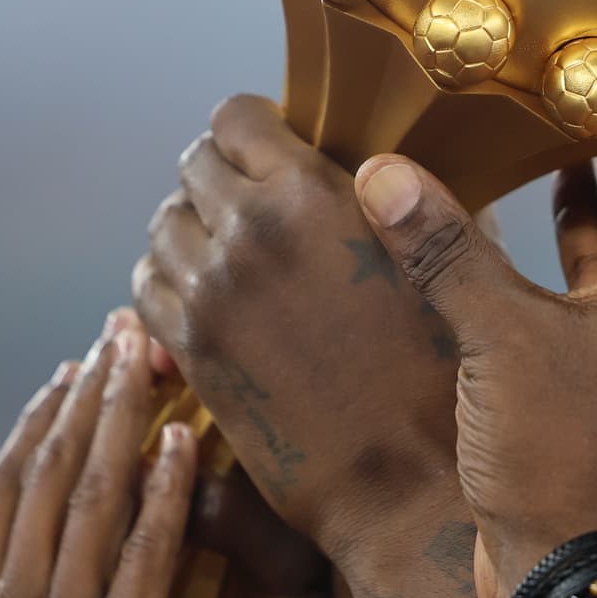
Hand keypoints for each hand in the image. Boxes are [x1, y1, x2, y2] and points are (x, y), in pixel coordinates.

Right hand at [0, 313, 197, 597]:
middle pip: (55, 476)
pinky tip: (186, 445)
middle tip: (118, 333)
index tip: (60, 379)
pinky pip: (147, 562)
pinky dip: (167, 497)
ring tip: (149, 357)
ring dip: (125, 419)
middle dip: (90, 397)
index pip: (6, 497)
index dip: (36, 429)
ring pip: (97, 499)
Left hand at [133, 94, 464, 559]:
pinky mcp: (192, 353)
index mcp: (309, 194)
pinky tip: (211, 299)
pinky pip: (147, 291)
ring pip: (163, 227)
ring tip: (233, 254)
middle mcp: (247, 233)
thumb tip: (397, 170)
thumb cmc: (444, 371)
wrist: (409, 479)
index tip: (275, 149)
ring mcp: (210, 294)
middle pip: (192, 167)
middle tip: (257, 205)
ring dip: (193, 231)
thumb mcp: (449, 260)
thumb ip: (415, 200)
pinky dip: (171, 286)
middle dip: (222, 178)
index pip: (235, 118)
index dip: (255, 129)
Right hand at [351, 140, 596, 597]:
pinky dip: (533, 269)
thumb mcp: (502, 338)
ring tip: (534, 153)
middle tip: (583, 115)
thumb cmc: (572, 463)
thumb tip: (384, 173)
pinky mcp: (573, 395)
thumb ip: (445, 252)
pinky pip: (564, 309)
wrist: (567, 584)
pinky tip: (479, 242)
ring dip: (587, 212)